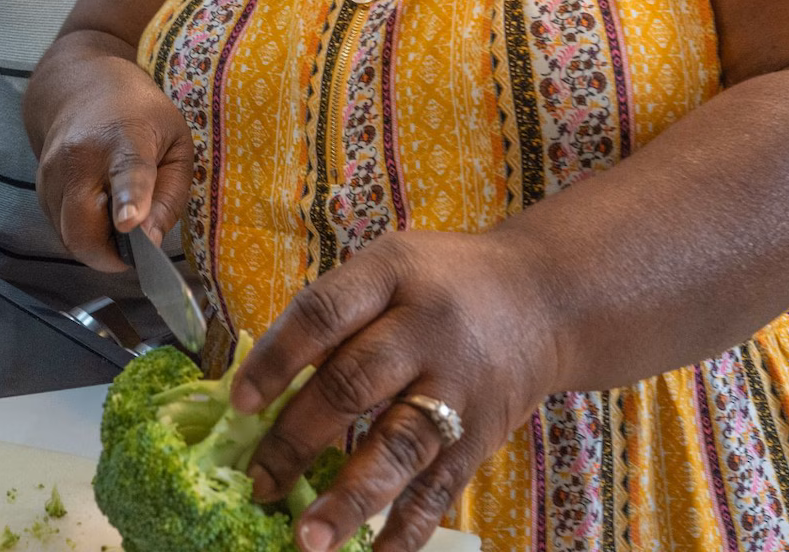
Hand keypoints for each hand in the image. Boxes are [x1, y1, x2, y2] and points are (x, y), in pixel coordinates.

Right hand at [32, 54, 195, 271]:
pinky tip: (98, 210)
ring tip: (117, 221)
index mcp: (126, 139)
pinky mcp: (40, 187)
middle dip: (108, 256)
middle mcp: (80, 157)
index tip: (129, 223)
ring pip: (69, 237)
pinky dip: (82, 232)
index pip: (126, 172)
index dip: (128, 200)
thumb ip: (169, 196)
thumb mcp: (176, 146)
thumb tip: (149, 240)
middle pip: (83, 228)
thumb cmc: (140, 116)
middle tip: (134, 250)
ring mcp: (53, 173)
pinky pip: (60, 228)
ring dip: (96, 245)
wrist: (81, 86)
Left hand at [228, 231, 559, 551]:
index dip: (277, 359)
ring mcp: (459, 386)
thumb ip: (336, 311)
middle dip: (297, 439)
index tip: (238, 404)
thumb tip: (264, 381)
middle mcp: (427, 330)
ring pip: (399, 445)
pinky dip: (411, 525)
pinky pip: (443, 484)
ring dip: (350, 498)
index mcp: (392, 276)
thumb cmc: (445, 282)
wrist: (549, 297)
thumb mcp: (391, 264)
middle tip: (257, 483)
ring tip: (310, 539)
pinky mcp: (483, 432)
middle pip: (353, 384)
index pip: (323, 314)